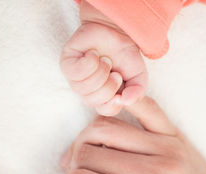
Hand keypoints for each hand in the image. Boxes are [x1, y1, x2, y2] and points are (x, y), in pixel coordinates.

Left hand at [60, 0, 147, 115]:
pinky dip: (90, 61)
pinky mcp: (66, 63)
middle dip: (108, 85)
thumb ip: (138, 92)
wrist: (116, 31)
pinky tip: (93, 54)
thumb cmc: (125, 56)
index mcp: (102, 97)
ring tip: (105, 60)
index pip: (104, 110)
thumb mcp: (139, 76)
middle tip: (115, 72)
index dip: (112, 105)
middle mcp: (86, 91)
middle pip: (92, 101)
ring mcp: (74, 79)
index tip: (120, 92)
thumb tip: (126, 102)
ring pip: (83, 87)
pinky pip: (76, 72)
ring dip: (100, 71)